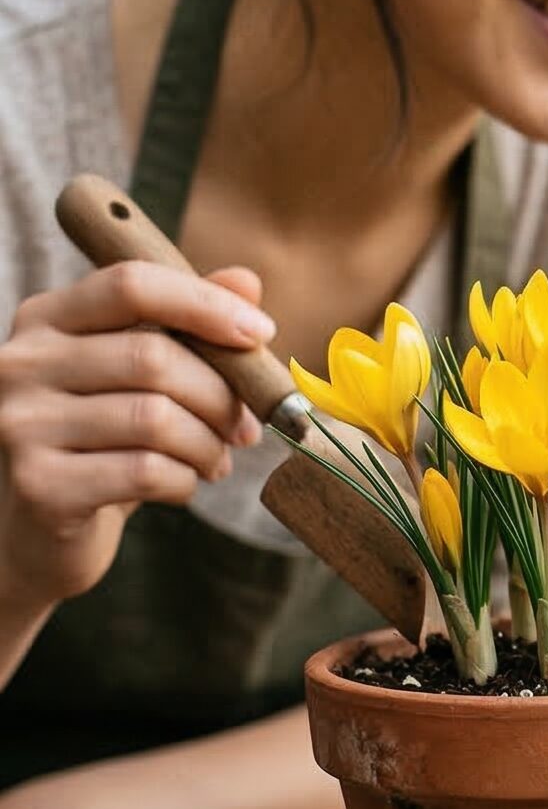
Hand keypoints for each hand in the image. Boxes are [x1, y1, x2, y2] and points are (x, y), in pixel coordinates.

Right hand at [0, 262, 272, 613]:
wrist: (40, 527)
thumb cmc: (104, 437)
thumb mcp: (144, 374)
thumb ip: (189, 322)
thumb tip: (246, 281)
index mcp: (47, 318)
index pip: (131, 284)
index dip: (206, 304)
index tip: (262, 333)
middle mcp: (21, 363)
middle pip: (153, 357)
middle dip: (220, 396)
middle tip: (247, 426)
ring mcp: (21, 424)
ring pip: (155, 418)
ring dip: (208, 443)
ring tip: (216, 459)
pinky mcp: (39, 484)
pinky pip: (145, 471)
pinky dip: (185, 480)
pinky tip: (184, 484)